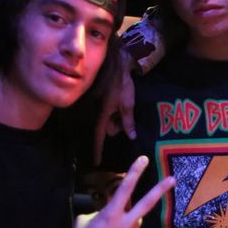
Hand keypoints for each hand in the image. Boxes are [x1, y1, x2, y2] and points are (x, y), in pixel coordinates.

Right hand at [61, 156, 173, 227]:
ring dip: (126, 222)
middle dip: (160, 189)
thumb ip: (101, 213)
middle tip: (173, 179)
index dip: (135, 171)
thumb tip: (107, 213)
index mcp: (111, 213)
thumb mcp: (84, 220)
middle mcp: (125, 224)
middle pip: (147, 203)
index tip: (144, 159)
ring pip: (134, 222)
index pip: (125, 187)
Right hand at [93, 50, 136, 164]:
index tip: (96, 163)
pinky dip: (116, 112)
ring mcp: (100, 107)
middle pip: (108, 130)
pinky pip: (109, 113)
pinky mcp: (103, 102)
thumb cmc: (122, 83)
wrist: (116, 64)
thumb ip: (128, 121)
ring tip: (124, 105)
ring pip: (109, 121)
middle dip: (117, 126)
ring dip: (117, 118)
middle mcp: (98, 113)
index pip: (99, 137)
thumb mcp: (128, 103)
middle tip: (125, 116)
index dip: (98, 150)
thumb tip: (131, 137)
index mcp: (103, 115)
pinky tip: (122, 103)